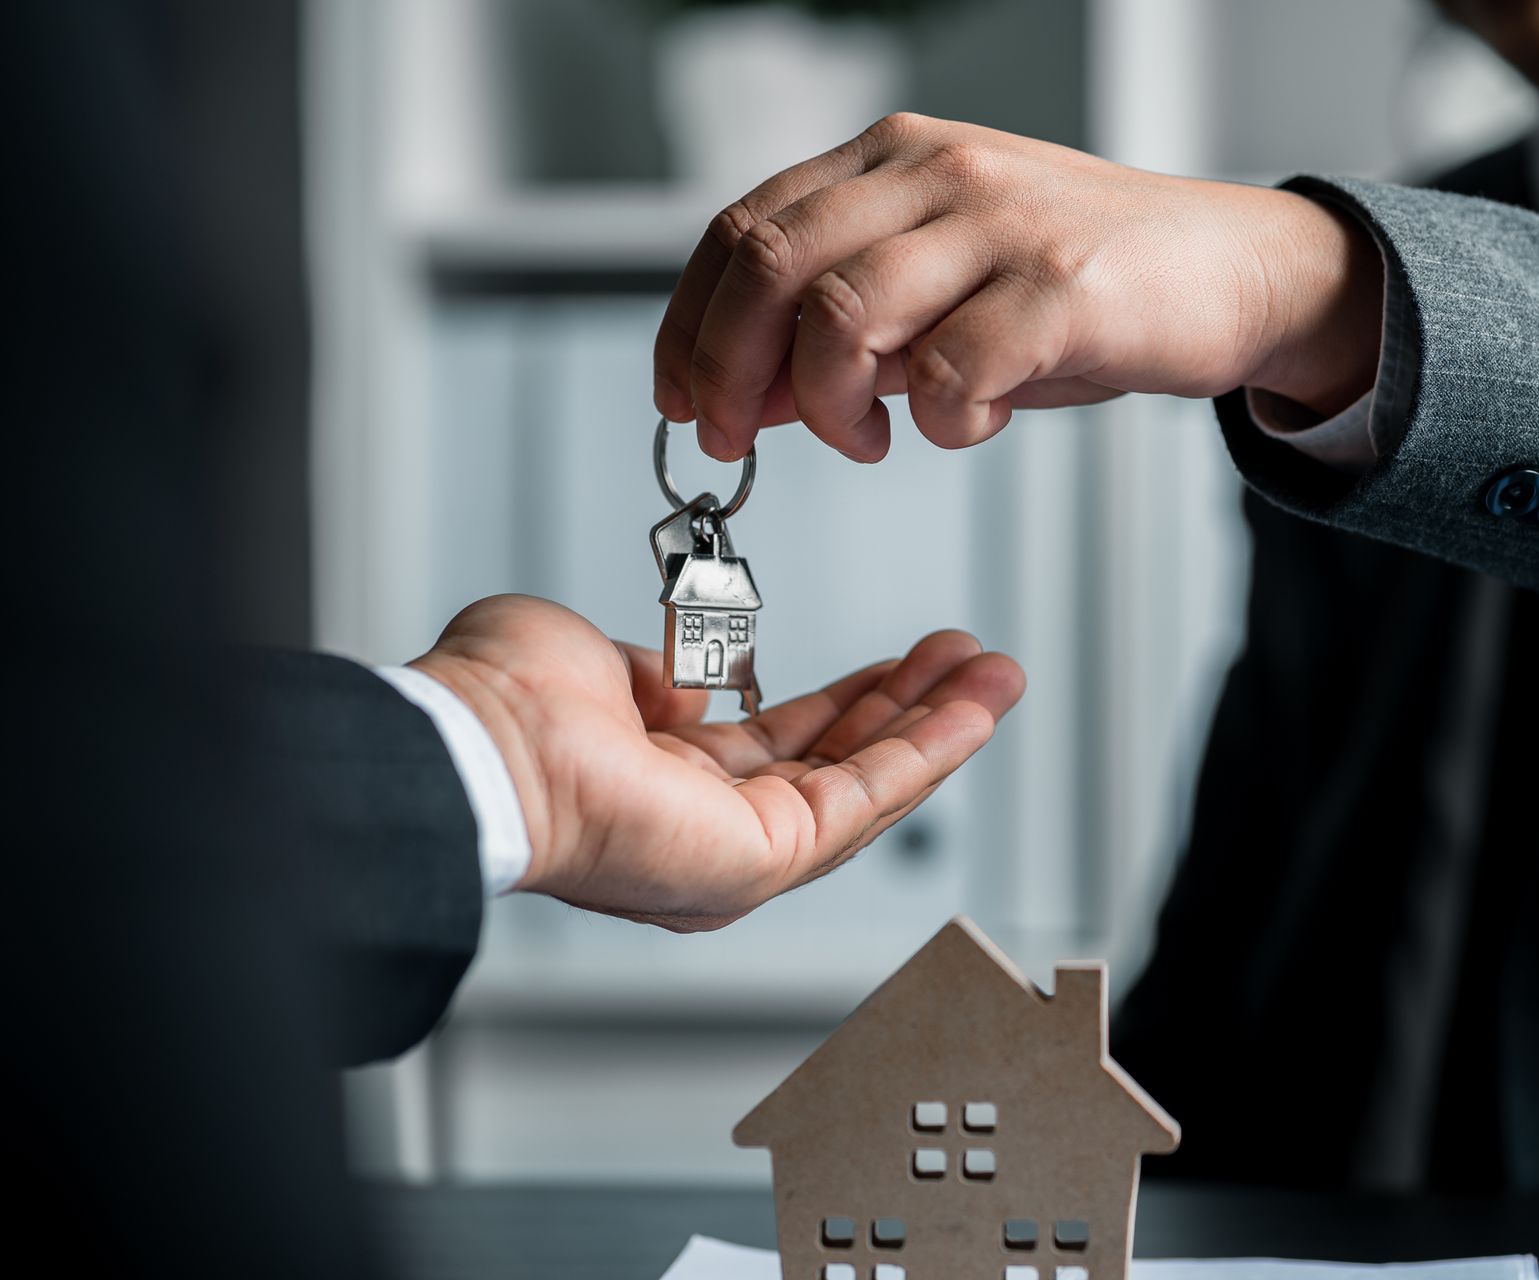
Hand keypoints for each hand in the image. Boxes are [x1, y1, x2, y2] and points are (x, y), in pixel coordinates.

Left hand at [408, 595, 1023, 930]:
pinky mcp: (764, 863)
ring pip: (865, 788)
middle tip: (968, 663)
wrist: (484, 745)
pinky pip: (865, 801)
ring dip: (939, 729)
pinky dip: (928, 753)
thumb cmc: (503, 705)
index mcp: (660, 781)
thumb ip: (652, 670)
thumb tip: (691, 683)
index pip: (778, 745)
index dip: (847, 701)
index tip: (898, 663)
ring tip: (996, 676)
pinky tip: (972, 710)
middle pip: (837, 768)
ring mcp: (736, 856)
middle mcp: (704, 829)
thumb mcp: (591, 656)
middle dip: (911, 711)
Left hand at [654, 113, 1382, 461]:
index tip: (681, 397)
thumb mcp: (950, 286)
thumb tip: (750, 392)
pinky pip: (949, 371)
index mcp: (896, 158)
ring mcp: (1000, 224)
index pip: (746, 228)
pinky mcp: (1062, 289)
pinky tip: (963, 424)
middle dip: (728, 368)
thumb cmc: (1086, 285)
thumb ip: (852, 326)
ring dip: (829, 404)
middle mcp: (938, 172)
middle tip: (736, 437)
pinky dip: (936, 422)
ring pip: (842, 314)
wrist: (1234, 270)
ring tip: (868, 437)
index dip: (691, 322)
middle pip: (772, 263)